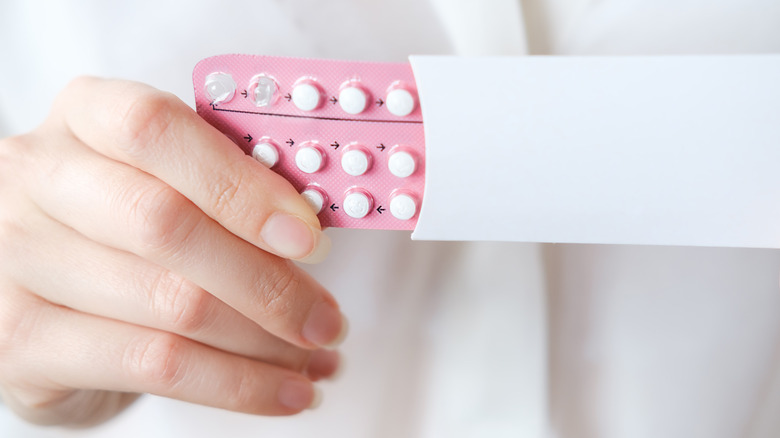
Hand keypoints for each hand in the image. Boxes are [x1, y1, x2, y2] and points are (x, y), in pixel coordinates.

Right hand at [0, 77, 345, 426]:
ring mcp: (19, 257)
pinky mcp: (23, 336)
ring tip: (313, 357)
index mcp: (86, 116)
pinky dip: (236, 384)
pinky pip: (152, 364)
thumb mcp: (172, 180)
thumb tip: (311, 232)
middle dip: (268, 283)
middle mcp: (38, 176)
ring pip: (172, 304)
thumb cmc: (127, 228)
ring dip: (264, 342)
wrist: (54, 294)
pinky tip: (280, 391)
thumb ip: (229, 187)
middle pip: (166, 225)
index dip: (242, 186)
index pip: (157, 131)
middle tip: (324, 318)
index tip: (308, 237)